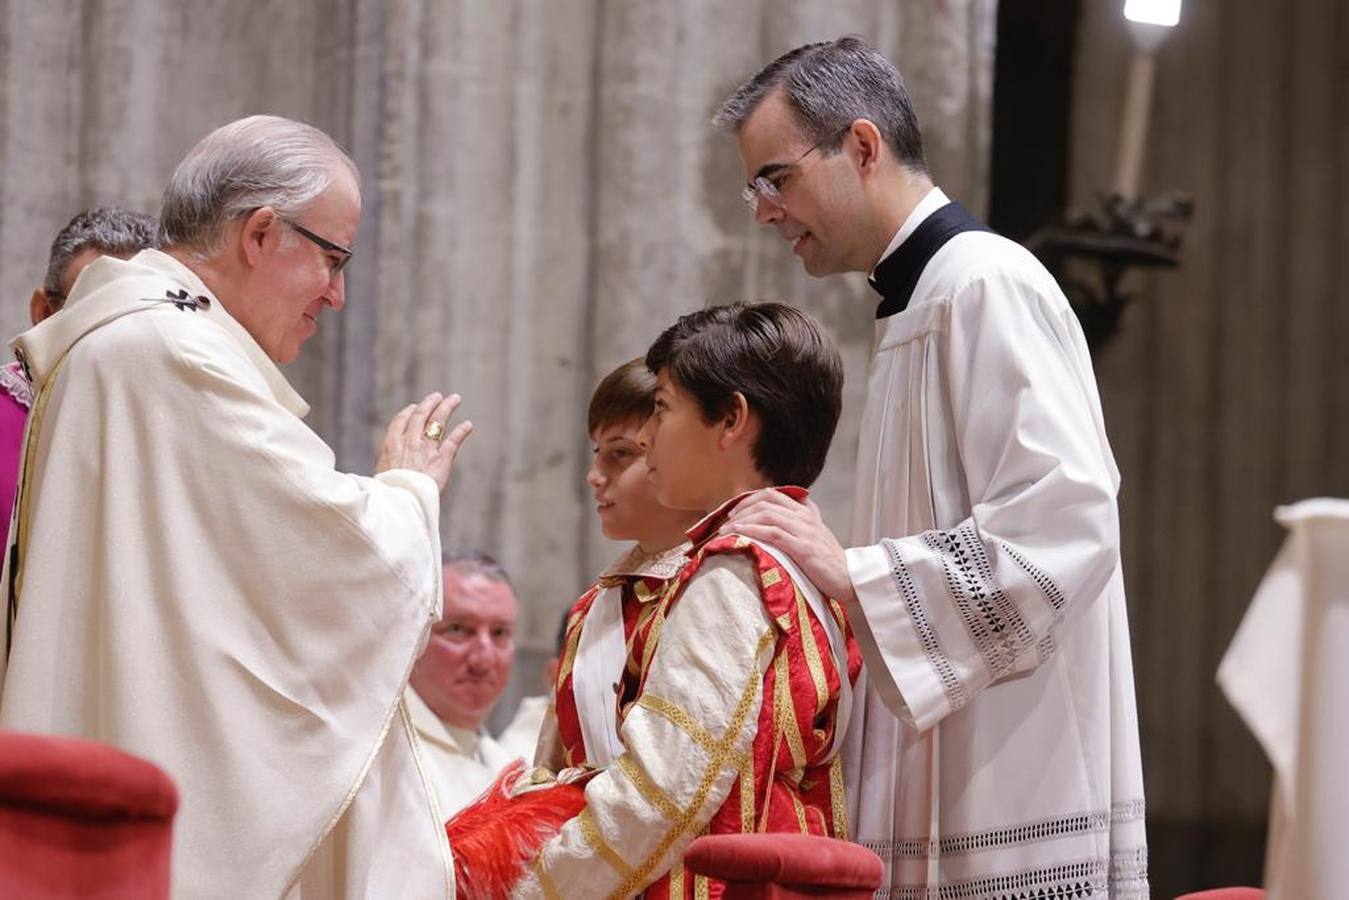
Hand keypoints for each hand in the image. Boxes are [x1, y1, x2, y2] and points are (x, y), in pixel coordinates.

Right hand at [375, 392, 472, 492]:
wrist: (400, 502)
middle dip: (429, 404)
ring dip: (447, 408)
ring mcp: (427, 450)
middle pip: (420, 416)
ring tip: (455, 399)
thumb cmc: (387, 495)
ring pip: (438, 422)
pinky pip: (453, 441)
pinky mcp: (443, 460)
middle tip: (437, 396)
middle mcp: (410, 443)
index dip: (408, 412)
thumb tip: (385, 471)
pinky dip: (462, 431)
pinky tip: (468, 425)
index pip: (400, 422)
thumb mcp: (380, 477)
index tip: (414, 407)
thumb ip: (387, 468)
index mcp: (391, 445)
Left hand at [720, 489, 856, 602]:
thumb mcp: (816, 535)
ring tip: (725, 530)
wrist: (850, 577)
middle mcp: (804, 516)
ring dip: (742, 520)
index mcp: (806, 511)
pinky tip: (738, 533)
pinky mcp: (802, 547)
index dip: (749, 499)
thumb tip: (782, 518)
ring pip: (766, 514)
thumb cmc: (830, 561)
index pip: (772, 494)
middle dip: (741, 509)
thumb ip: (802, 522)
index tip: (734, 511)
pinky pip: (772, 533)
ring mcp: (804, 530)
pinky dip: (752, 531)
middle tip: (725, 521)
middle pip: (765, 501)